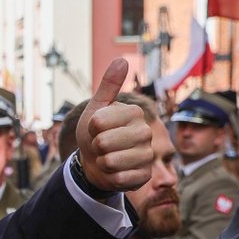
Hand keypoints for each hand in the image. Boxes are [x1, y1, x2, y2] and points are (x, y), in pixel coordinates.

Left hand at [75, 58, 152, 191]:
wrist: (96, 162)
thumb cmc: (95, 134)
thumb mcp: (96, 109)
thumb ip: (107, 87)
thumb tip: (122, 59)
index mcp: (134, 113)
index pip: (98, 122)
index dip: (90, 128)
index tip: (96, 128)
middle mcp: (145, 132)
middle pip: (103, 142)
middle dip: (94, 146)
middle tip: (101, 146)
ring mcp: (148, 155)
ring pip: (111, 161)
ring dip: (101, 163)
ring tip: (107, 158)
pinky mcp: (145, 175)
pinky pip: (120, 178)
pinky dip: (111, 177)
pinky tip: (116, 172)